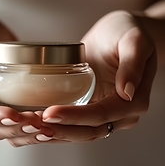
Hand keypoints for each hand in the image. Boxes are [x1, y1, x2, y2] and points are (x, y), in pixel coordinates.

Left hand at [40, 10, 156, 141]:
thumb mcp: (134, 40)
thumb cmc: (129, 31)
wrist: (123, 31)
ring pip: (80, 133)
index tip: (49, 113)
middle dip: (60, 130)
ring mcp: (107, 115)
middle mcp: (123, 114)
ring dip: (55, 133)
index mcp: (135, 101)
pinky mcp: (92, 109)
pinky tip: (36, 124)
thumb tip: (126, 92)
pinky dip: (56, 127)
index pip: (101, 115)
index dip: (74, 117)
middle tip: (32, 123)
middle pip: (89, 131)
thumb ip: (132, 64)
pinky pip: (74, 125)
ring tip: (29, 126)